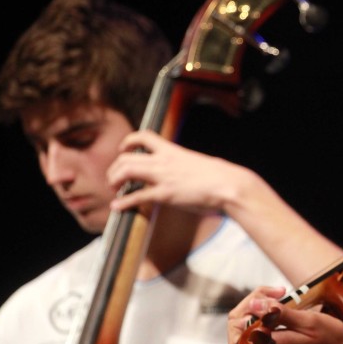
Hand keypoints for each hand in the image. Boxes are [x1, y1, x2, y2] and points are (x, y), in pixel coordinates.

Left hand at [107, 130, 253, 213]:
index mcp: (172, 151)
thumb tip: (186, 170)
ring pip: (126, 172)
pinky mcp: (165, 194)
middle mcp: (163, 161)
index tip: (123, 150)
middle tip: (114, 179)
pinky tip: (118, 207)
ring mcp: (163, 177)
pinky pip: (138, 196)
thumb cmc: (219, 176)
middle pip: (127, 157)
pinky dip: (124, 202)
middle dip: (114, 169)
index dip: (128, 142)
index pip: (144, 137)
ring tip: (113, 190)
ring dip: (114, 181)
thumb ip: (185, 165)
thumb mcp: (197, 163)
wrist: (229, 184)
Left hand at [227, 289, 342, 343]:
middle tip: (279, 292)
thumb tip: (253, 304)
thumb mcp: (307, 322)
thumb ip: (278, 314)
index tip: (277, 294)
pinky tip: (283, 307)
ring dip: (263, 305)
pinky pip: (261, 327)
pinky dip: (269, 313)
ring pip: (250, 322)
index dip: (253, 301)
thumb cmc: (330, 343)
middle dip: (256, 300)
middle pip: (240, 320)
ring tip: (282, 296)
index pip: (239, 319)